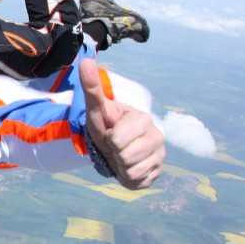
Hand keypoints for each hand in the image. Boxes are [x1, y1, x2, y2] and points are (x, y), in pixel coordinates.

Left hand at [80, 58, 164, 188]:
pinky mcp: (158, 172)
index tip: (112, 132)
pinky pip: (138, 182)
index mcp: (143, 119)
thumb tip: (84, 61)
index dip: (109, 139)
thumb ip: (92, 87)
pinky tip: (128, 166)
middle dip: (115, 154)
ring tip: (121, 156)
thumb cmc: (106, 124)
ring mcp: (160, 155)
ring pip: (133, 171)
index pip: (118, 140)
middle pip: (126, 157)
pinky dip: (128, 178)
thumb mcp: (96, 108)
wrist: (113, 146)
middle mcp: (157, 136)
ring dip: (121, 167)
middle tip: (115, 146)